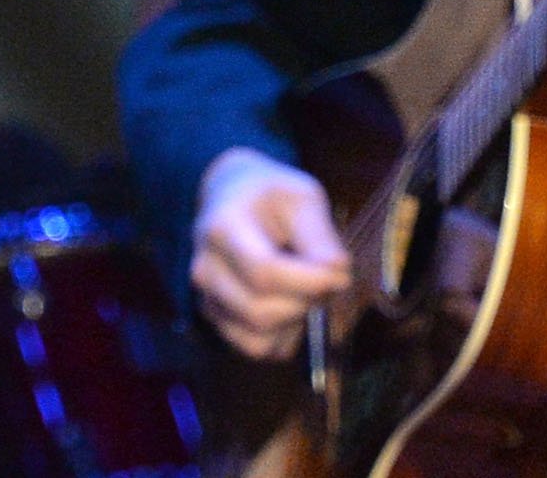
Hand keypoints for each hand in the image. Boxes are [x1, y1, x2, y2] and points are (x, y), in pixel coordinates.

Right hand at [191, 147, 349, 361]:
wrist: (232, 198)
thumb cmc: (271, 196)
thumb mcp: (302, 196)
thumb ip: (321, 234)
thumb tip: (337, 274)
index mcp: (221, 228)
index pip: (263, 273)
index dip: (308, 283)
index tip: (341, 275)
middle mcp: (204, 269)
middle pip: (260, 312)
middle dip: (305, 303)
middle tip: (326, 279)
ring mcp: (206, 298)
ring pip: (259, 339)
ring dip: (295, 322)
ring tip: (304, 290)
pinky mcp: (217, 321)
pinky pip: (258, 349)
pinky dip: (283, 337)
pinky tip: (289, 306)